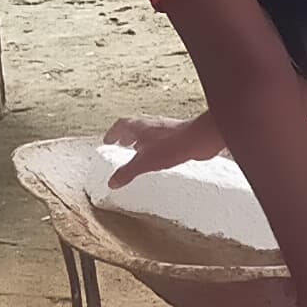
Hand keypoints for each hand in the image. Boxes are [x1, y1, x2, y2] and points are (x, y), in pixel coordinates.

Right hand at [102, 113, 224, 186]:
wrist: (199, 140)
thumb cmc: (172, 145)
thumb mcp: (144, 163)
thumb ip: (127, 173)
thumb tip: (112, 182)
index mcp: (139, 126)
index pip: (120, 126)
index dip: (113, 133)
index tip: (107, 140)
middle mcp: (151, 124)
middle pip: (134, 127)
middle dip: (125, 135)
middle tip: (120, 143)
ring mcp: (164, 129)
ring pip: (148, 132)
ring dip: (140, 140)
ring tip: (137, 150)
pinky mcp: (176, 135)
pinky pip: (160, 139)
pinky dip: (153, 145)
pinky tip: (158, 155)